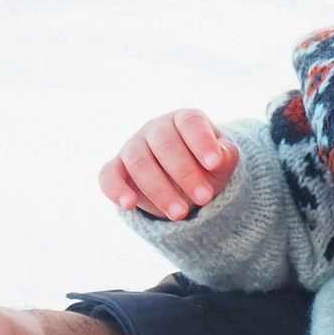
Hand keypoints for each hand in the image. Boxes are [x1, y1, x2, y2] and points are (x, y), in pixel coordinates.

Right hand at [100, 110, 239, 221]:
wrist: (186, 183)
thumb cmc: (206, 167)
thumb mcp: (222, 162)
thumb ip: (224, 155)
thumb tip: (218, 157)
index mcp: (183, 120)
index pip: (190, 122)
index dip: (201, 141)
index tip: (214, 163)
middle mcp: (156, 129)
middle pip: (164, 144)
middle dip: (185, 173)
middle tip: (205, 197)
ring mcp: (133, 147)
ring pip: (138, 161)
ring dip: (159, 189)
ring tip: (180, 213)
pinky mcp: (116, 169)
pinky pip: (108, 175)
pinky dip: (116, 189)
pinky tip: (128, 204)